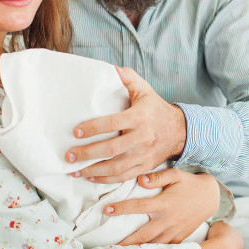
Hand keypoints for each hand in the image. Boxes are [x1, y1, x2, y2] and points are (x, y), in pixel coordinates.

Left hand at [66, 66, 186, 182]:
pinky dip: (105, 180)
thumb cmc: (156, 109)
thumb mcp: (144, 89)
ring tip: (74, 170)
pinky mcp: (144, 167)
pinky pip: (123, 177)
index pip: (113, 123)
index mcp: (140, 117)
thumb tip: (111, 68)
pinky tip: (91, 177)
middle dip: (87, 153)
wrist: (179, 131)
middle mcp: (142, 138)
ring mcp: (144, 155)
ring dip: (92, 170)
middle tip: (69, 155)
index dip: (93, 128)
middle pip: (111, 149)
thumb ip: (128, 77)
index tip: (76, 132)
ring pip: (116, 167)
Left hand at [105, 168, 218, 244]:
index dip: (122, 208)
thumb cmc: (189, 183)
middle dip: (126, 241)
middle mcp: (169, 219)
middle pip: (144, 234)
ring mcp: (175, 230)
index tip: (107, 210)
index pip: (140, 206)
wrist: (210, 197)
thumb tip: (140, 180)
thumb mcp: (175, 174)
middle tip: (110, 246)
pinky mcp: (180, 237)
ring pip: (153, 245)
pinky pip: (165, 248)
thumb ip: (157, 177)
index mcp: (166, 202)